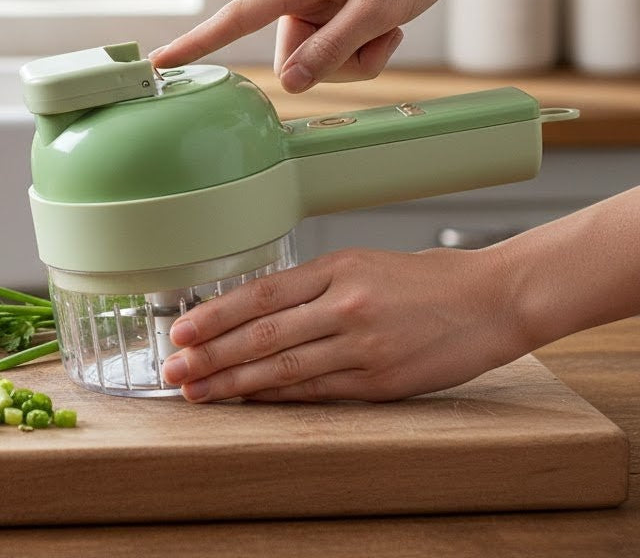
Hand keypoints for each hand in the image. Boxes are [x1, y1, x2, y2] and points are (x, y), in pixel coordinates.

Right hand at [151, 0, 479, 91]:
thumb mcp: (377, 12)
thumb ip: (330, 50)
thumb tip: (287, 83)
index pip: (236, 18)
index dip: (197, 43)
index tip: (161, 62)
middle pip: (295, 53)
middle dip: (336, 60)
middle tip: (379, 34)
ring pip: (319, 55)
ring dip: (357, 54)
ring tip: (388, 24)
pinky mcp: (336, 4)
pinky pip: (337, 45)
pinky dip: (365, 45)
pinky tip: (389, 22)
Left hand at [160, 246, 528, 402]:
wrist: (491, 300)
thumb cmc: (426, 279)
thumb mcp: (364, 263)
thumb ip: (315, 285)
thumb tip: (260, 307)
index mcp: (337, 268)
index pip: (261, 294)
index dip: (216, 315)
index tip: (182, 331)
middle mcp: (344, 306)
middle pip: (263, 334)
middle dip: (212, 355)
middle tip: (173, 371)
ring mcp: (363, 346)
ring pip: (284, 369)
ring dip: (234, 384)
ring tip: (198, 393)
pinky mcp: (380, 382)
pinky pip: (318, 392)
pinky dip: (278, 399)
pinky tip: (249, 403)